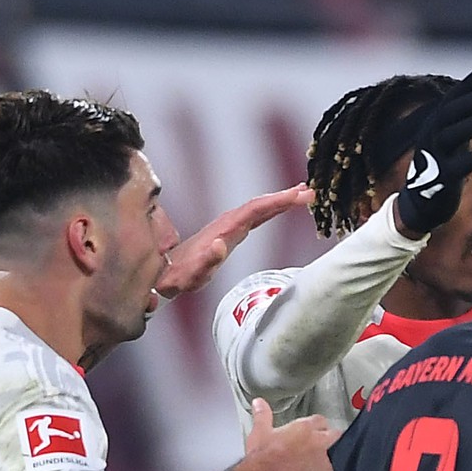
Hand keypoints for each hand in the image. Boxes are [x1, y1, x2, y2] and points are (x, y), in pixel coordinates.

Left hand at [156, 184, 310, 299]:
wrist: (162, 275)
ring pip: (258, 209)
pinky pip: (254, 216)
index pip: (256, 210)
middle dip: (285, 198)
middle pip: (260, 205)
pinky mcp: (229, 233)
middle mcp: (227, 225)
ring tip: (301, 195)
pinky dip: (270, 210)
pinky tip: (279, 208)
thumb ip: (206, 261)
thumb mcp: (190, 275)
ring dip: (279, 201)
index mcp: (224, 230)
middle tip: (309, 192)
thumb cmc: (178, 278)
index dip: (278, 202)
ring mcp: (228, 228)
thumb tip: (221, 244)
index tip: (299, 196)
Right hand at [242, 399, 335, 470]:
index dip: (316, 428)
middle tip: (320, 452)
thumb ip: (263, 415)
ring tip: (325, 467)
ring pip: (342, 454)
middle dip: (330, 441)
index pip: (319, 421)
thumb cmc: (263, 459)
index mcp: (305, 428)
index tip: (312, 434)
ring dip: (336, 458)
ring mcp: (327, 459)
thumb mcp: (260, 433)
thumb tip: (259, 404)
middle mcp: (319, 440)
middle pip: (336, 435)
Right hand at [391, 69, 471, 236]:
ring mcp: (434, 158)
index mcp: (433, 128)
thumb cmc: (441, 171)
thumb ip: (463, 122)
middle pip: (451, 113)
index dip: (465, 86)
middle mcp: (431, 138)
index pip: (449, 101)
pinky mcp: (441, 180)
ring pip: (453, 134)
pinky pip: (460, 165)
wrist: (419, 208)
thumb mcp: (450, 143)